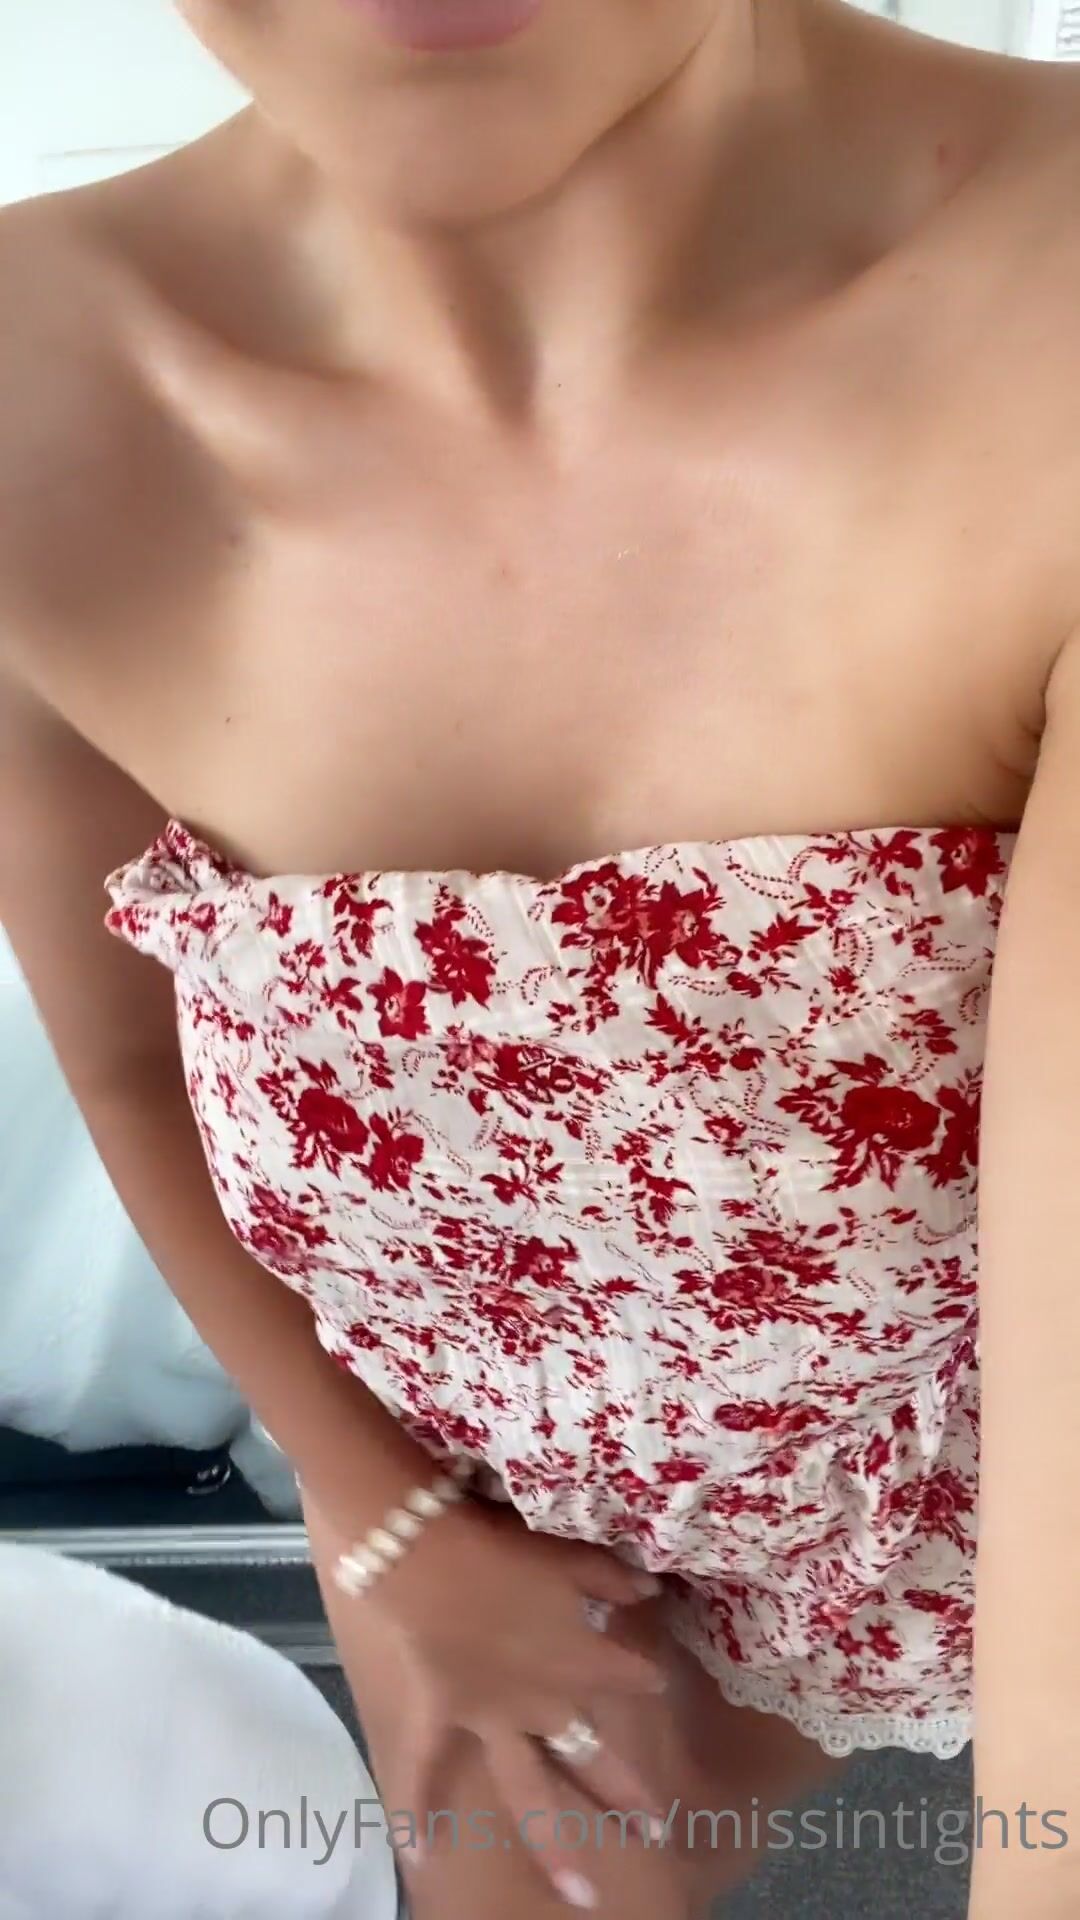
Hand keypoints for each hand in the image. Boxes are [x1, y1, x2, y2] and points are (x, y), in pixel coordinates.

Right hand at [328, 1494, 667, 1905]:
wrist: (426, 1557)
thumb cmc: (504, 1550)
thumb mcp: (569, 1559)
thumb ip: (612, 1580)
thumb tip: (652, 1590)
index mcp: (579, 1661)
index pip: (631, 1674)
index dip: (645, 1676)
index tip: (657, 1678)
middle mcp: (543, 1704)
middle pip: (591, 1757)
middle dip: (625, 1794)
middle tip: (658, 1832)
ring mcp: (492, 1719)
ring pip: (529, 1792)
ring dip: (554, 1846)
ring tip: (580, 1896)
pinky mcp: (442, 1716)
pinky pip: (426, 1770)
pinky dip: (417, 1812)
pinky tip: (418, 1858)